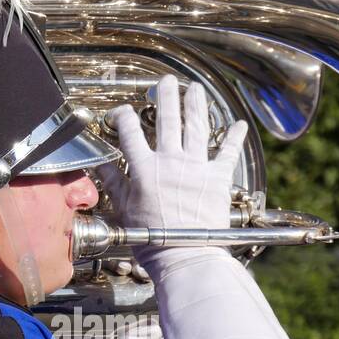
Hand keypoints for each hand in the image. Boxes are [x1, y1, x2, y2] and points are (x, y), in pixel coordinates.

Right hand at [96, 76, 247, 272]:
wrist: (185, 256)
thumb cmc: (151, 239)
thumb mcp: (123, 210)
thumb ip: (113, 182)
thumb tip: (98, 164)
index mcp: (144, 169)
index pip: (129, 133)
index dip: (122, 117)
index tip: (119, 112)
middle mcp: (171, 162)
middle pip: (168, 120)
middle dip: (166, 96)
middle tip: (166, 82)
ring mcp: (196, 168)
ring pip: (196, 128)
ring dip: (196, 105)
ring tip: (195, 88)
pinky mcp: (218, 179)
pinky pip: (228, 154)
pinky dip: (234, 138)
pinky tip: (239, 124)